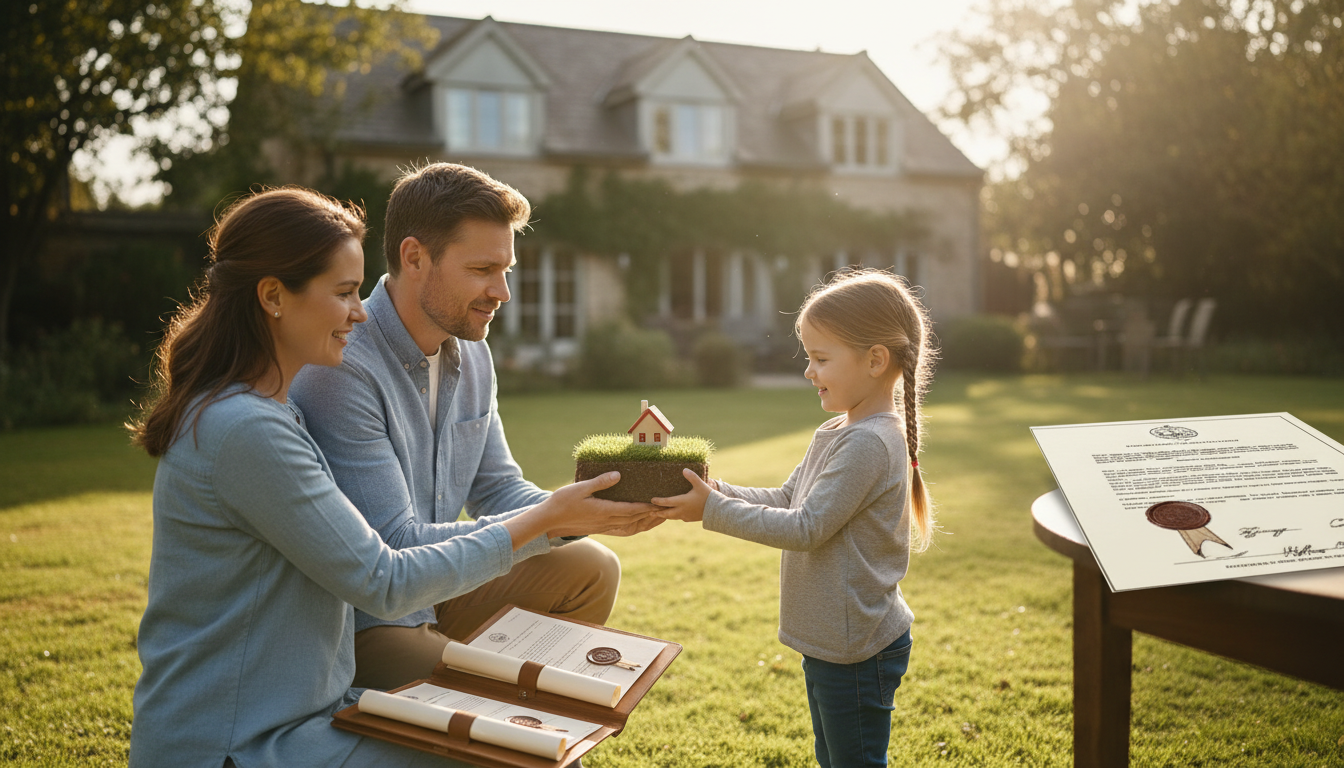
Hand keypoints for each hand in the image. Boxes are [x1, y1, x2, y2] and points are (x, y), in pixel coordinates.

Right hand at [541, 472, 660, 538]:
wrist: (549, 521)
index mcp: (604, 510)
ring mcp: (603, 526)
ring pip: (628, 525)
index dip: (646, 507)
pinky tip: (636, 521)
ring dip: (644, 520)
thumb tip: (618, 475)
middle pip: (634, 519)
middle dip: (650, 514)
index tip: (660, 503)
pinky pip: (620, 527)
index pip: (631, 510)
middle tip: (666, 509)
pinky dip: (632, 524)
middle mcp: (606, 520)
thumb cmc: (562, 502)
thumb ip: (600, 482)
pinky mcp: (599, 528)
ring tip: (657, 515)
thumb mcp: (580, 488)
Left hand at [651, 469, 712, 522]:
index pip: (667, 502)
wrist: (717, 510)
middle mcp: (682, 510)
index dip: (658, 501)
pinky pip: (680, 518)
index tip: (651, 500)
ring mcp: (686, 516)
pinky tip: (676, 515)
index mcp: (682, 502)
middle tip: (650, 512)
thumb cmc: (708, 496)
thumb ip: (692, 477)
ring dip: (665, 516)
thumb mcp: (700, 484)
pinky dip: (675, 516)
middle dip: (658, 513)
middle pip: (667, 513)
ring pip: (672, 517)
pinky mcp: (690, 519)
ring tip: (659, 515)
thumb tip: (684, 469)